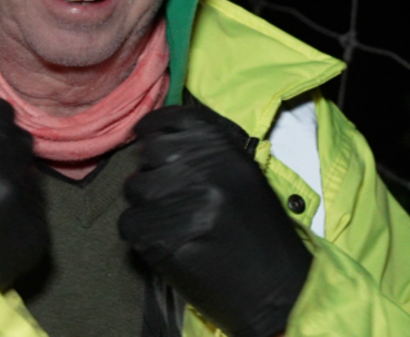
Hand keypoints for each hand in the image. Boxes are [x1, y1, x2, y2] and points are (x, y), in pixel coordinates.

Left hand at [119, 105, 312, 336]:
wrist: (279, 289)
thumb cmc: (260, 232)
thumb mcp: (243, 176)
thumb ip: (204, 153)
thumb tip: (152, 138)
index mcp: (228, 150)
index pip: (174, 119)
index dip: (154, 126)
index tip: (145, 135)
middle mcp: (207, 170)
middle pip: (149, 153)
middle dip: (151, 172)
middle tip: (166, 194)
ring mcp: (186, 203)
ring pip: (134, 189)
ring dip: (145, 204)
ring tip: (170, 221)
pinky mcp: (166, 239)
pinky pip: (130, 222)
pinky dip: (141, 233)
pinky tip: (165, 242)